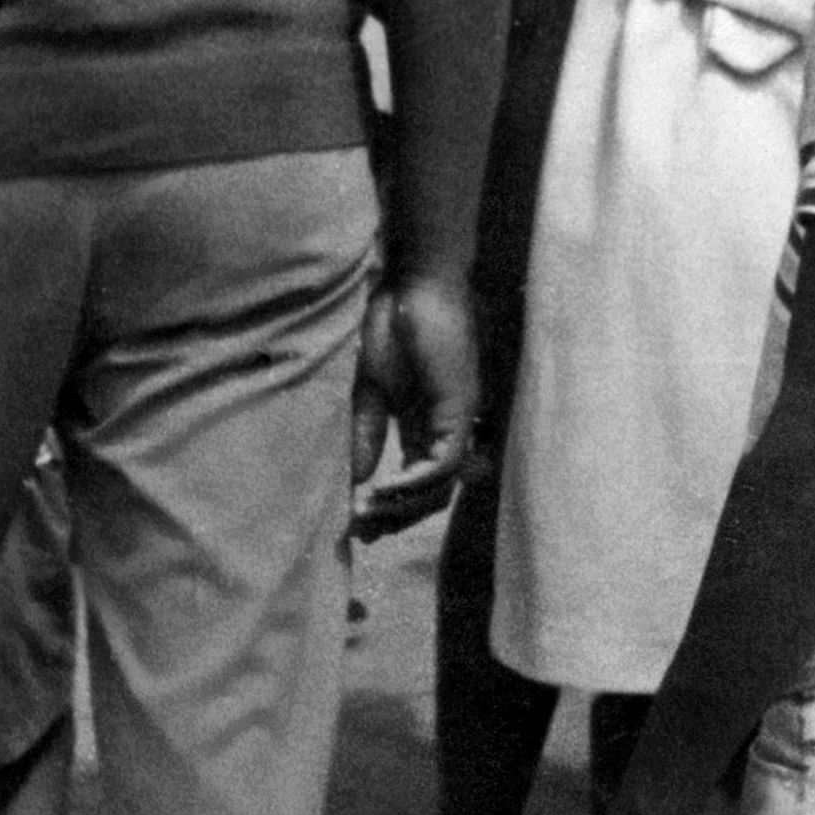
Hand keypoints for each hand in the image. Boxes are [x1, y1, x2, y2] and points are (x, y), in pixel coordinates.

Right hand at [360, 269, 482, 520]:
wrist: (411, 284)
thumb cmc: (390, 326)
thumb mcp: (369, 392)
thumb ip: (368, 435)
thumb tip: (359, 480)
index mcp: (422, 424)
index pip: (416, 482)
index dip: (390, 508)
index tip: (355, 525)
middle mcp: (443, 428)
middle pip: (431, 493)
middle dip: (396, 517)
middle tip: (362, 530)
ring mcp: (455, 420)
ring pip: (440, 486)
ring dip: (401, 506)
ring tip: (366, 513)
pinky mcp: (458, 408)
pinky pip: (442, 464)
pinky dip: (413, 484)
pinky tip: (382, 491)